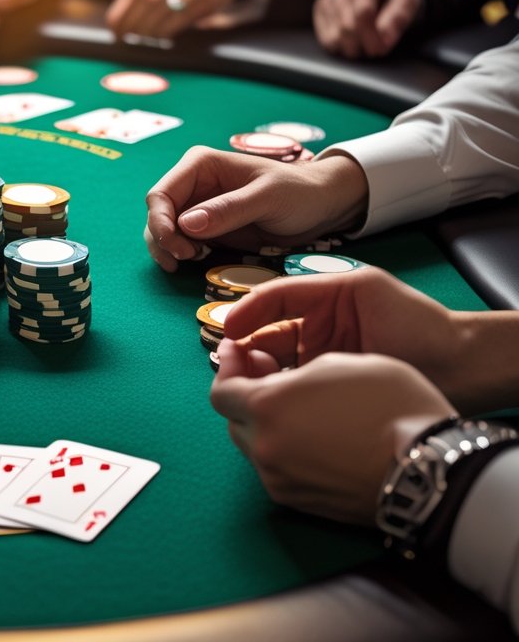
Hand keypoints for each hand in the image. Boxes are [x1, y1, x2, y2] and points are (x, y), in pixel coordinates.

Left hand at [105, 0, 248, 39]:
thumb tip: (123, 17)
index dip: (121, 9)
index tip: (112, 27)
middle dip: (132, 21)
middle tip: (123, 38)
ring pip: (164, 6)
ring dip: (148, 27)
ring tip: (139, 40)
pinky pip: (183, 15)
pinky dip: (169, 29)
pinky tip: (160, 37)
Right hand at [144, 149, 368, 271]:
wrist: (320, 207)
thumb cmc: (298, 192)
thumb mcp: (268, 197)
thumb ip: (228, 209)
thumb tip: (186, 224)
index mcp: (200, 165)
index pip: (160, 194)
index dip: (161, 223)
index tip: (180, 249)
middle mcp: (192, 185)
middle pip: (157, 215)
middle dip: (163, 240)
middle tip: (186, 260)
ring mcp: (197, 208)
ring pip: (163, 231)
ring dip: (169, 250)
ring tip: (194, 260)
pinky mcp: (205, 229)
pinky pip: (180, 243)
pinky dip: (181, 256)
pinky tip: (198, 261)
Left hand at [210, 351, 454, 524]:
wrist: (428, 471)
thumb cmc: (391, 408)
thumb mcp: (339, 364)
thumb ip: (291, 370)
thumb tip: (270, 376)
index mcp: (267, 408)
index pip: (221, 390)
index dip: (226, 368)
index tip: (236, 353)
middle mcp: (263, 446)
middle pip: (234, 418)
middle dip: (245, 393)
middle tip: (267, 373)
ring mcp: (278, 479)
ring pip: (254, 445)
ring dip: (263, 422)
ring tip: (294, 406)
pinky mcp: (297, 501)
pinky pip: (276, 468)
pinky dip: (282, 448)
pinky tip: (310, 435)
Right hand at [218, 267, 498, 413]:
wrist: (458, 367)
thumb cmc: (414, 319)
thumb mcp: (359, 286)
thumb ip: (304, 288)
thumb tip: (249, 307)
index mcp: (316, 308)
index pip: (267, 308)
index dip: (244, 318)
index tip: (229, 332)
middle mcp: (311, 339)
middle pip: (261, 344)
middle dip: (244, 353)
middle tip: (235, 365)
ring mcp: (318, 372)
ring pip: (271, 373)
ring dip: (257, 378)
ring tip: (253, 384)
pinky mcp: (325, 401)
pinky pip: (291, 398)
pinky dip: (277, 399)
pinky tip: (272, 401)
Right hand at [313, 0, 422, 58]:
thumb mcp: (408, 0)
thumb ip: (398, 16)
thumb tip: (385, 38)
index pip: (363, 12)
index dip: (373, 35)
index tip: (382, 48)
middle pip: (348, 26)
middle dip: (364, 44)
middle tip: (377, 51)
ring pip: (335, 36)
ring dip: (353, 48)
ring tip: (367, 45)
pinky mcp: (320, 12)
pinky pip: (326, 40)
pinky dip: (341, 47)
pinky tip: (353, 42)